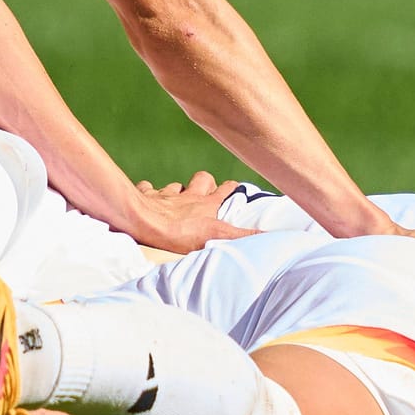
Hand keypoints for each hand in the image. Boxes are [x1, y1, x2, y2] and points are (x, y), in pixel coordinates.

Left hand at [126, 172, 256, 253]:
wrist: (143, 222)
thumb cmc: (179, 231)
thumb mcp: (216, 235)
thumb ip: (243, 236)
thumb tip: (272, 234)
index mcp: (206, 204)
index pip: (226, 189)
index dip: (232, 189)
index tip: (236, 190)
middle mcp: (188, 195)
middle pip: (202, 179)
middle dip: (205, 183)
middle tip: (205, 193)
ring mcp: (166, 195)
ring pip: (176, 186)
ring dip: (178, 190)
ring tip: (176, 200)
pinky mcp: (147, 197)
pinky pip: (147, 188)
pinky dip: (148, 192)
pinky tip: (147, 197)